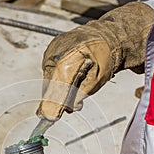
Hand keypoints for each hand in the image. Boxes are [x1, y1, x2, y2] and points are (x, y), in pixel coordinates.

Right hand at [37, 1, 153, 120]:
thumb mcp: (95, 82)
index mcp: (67, 63)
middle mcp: (54, 56)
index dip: (52, 106)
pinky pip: (49, 70)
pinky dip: (57, 76)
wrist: (105, 35)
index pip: (54, 90)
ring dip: (58, 88)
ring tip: (76, 81)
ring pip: (48, 79)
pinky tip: (70, 72)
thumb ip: (78, 96)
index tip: (50, 117)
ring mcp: (50, 52)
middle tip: (75, 100)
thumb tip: (66, 109)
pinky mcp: (49, 51)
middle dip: (59, 98)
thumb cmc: (104, 56)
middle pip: (49, 87)